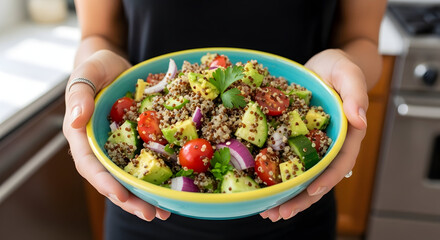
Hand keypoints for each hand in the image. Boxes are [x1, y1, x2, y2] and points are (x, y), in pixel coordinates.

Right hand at [63, 50, 170, 220]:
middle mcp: (98, 146)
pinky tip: (172, 188)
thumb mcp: (87, 73)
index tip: (122, 195)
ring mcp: (117, 146)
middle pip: (110, 178)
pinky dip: (156, 177)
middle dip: (129, 199)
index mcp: (81, 135)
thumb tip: (75, 121)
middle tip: (151, 214)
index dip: (105, 182)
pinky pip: (144, 162)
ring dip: (144, 195)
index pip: (89, 164)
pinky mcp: (134, 142)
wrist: (114, 63)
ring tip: (164, 211)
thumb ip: (79, 94)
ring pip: (128, 176)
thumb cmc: (97, 66)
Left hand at [260, 49, 367, 220]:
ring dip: (285, 195)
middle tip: (279, 213)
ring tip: (266, 211)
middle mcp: (329, 145)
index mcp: (346, 134)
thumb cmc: (339, 67)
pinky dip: (274, 176)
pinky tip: (259, 188)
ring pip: (301, 176)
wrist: (323, 65)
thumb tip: (360, 118)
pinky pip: (286, 161)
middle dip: (300, 199)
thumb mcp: (348, 74)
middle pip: (318, 178)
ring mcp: (312, 145)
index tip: (311, 191)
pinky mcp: (296, 140)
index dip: (327, 179)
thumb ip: (355, 93)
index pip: (340, 162)